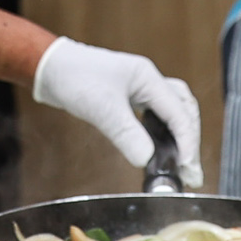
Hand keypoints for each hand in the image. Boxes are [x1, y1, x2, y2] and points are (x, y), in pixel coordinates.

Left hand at [31, 37, 204, 187]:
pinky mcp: (128, 98)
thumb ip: (126, 134)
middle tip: (191, 172)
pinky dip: (163, 133)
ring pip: (173, 112)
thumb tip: (148, 160)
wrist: (49, 68)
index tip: (186, 167)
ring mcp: (139, 88)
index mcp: (148, 78)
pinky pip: (156, 115)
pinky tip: (160, 149)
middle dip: (190, 141)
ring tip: (183, 163)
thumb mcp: (102, 109)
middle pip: (183, 110)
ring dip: (180, 136)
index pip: (179, 113)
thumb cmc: (74, 79)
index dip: (186, 142)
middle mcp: (149, 81)